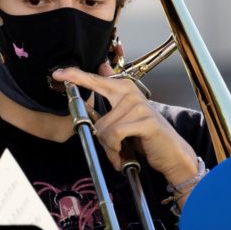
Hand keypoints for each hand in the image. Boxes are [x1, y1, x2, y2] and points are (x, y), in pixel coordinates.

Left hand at [52, 65, 197, 184]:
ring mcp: (138, 105)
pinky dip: (115, 149)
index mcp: (123, 88)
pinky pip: (115, 134)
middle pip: (95, 110)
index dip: (74, 76)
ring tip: (120, 152)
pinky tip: (123, 155)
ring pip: (104, 128)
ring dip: (109, 147)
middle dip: (97, 133)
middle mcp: (130, 93)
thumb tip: (93, 85)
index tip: (59, 74)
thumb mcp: (121, 119)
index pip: (94, 80)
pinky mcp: (145, 121)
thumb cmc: (145, 136)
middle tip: (109, 146)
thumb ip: (105, 103)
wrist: (171, 153)